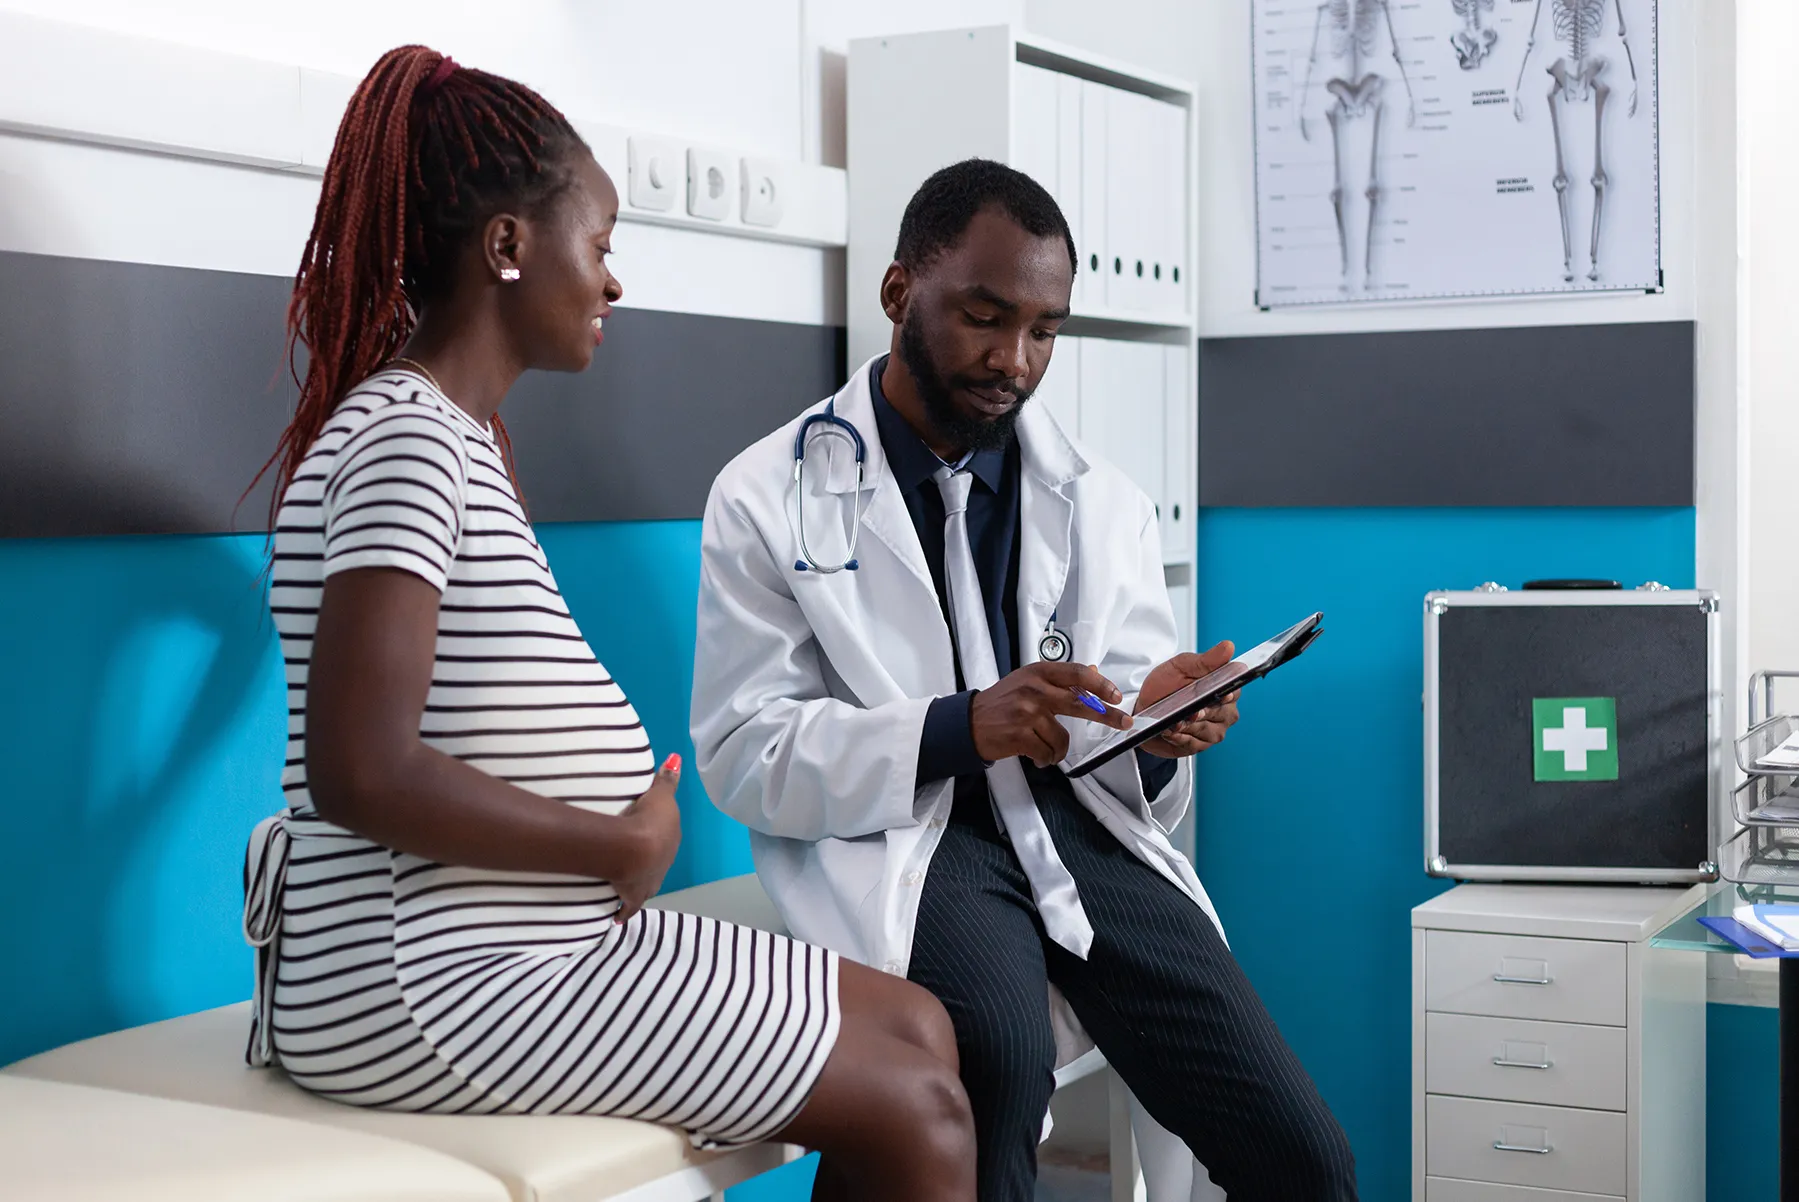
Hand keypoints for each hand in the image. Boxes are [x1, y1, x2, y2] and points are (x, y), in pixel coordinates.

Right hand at [612, 754, 683, 922]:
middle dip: (651, 857)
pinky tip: (618, 916)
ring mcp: (651, 880)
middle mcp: (665, 862)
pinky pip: (629, 905)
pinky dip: (624, 910)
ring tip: (627, 879)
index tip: (647, 829)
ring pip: (647, 881)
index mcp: (671, 838)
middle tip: (636, 853)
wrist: (635, 849)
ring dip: (639, 880)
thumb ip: (668, 779)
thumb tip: (677, 759)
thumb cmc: (648, 818)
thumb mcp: (660, 794)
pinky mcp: (634, 895)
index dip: (657, 831)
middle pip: (658, 858)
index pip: (666, 835)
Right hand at [970, 662, 1133, 767]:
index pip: (1077, 674)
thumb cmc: (1001, 702)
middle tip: (1124, 722)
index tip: (1115, 696)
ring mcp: (1026, 712)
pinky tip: (1035, 755)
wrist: (968, 722)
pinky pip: (1047, 752)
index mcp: (1038, 672)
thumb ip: (1059, 679)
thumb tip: (1093, 671)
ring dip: (1057, 750)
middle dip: (1106, 715)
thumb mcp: (1028, 682)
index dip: (1100, 684)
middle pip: (1080, 703)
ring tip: (1045, 748)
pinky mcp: (1019, 735)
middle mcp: (1034, 690)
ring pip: (1062, 738)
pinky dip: (1045, 758)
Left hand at [1136, 641, 1241, 759]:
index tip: (1220, 696)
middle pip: (1220, 714)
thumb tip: (1228, 647)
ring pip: (1207, 731)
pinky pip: (1193, 744)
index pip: (1233, 692)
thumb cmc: (1164, 686)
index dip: (1225, 695)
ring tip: (1174, 721)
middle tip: (1190, 710)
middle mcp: (1223, 711)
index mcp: (1224, 688)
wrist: (1143, 707)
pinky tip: (1170, 731)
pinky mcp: (1198, 745)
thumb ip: (1206, 660)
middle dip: (1203, 712)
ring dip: (1189, 726)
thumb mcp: (1181, 666)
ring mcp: (1212, 730)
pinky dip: (1180, 738)